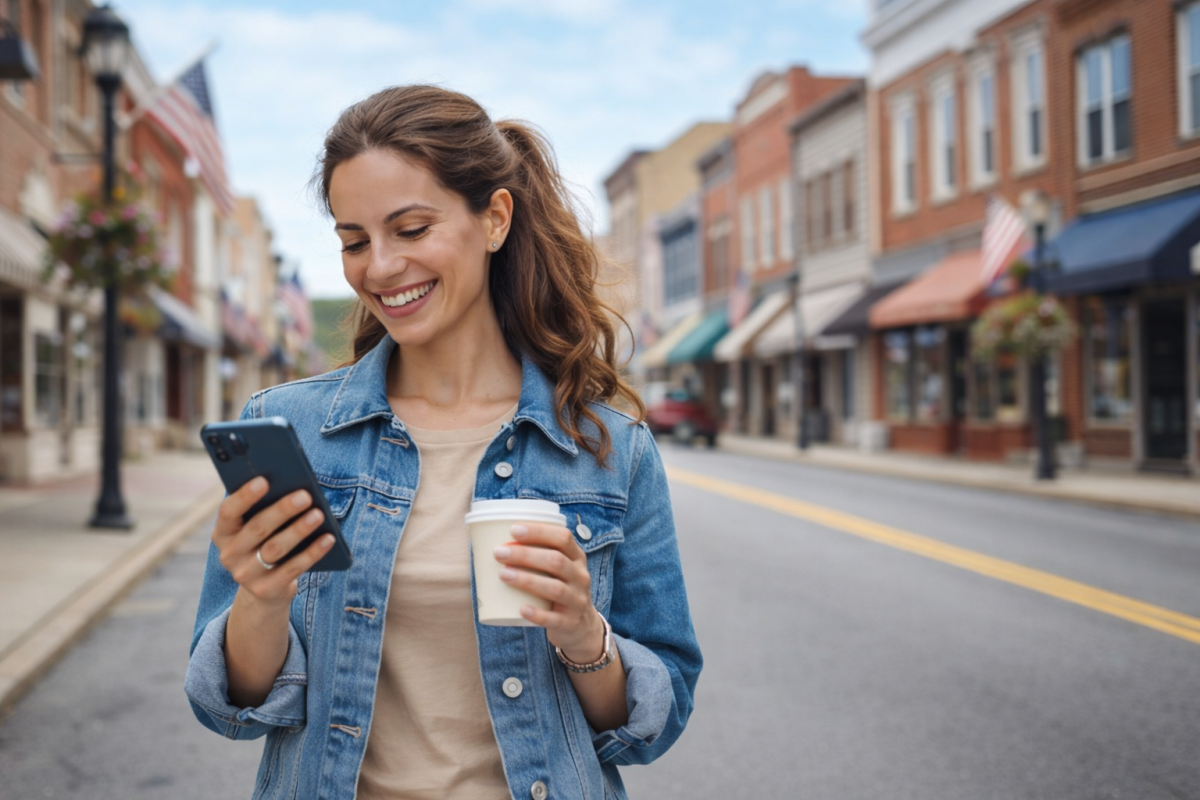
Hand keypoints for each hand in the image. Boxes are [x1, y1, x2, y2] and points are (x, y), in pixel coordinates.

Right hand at [212, 477, 334, 606]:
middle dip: (282, 510)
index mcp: (223, 532)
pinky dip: (313, 552)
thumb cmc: (265, 544)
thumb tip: (294, 487)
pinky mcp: (266, 589)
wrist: (265, 589)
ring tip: (319, 515)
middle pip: (257, 528)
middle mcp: (230, 554)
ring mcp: (246, 575)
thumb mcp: (258, 529)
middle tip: (305, 496)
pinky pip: (293, 568)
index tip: (264, 480)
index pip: (228, 511)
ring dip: (299, 530)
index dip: (245, 496)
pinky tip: (329, 538)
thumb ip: (265, 509)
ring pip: (275, 549)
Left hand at [493, 523, 604, 662]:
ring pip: (555, 588)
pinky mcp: (570, 623)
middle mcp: (580, 577)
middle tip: (499, 552)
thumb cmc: (558, 587)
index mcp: (576, 558)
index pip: (563, 538)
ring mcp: (577, 601)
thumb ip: (537, 554)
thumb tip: (494, 540)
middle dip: (526, 555)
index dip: (539, 531)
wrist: (580, 625)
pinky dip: (537, 614)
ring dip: (527, 580)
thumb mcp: (558, 569)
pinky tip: (522, 609)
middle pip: (556, 561)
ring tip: (503, 574)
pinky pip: (554, 619)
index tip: (513, 530)